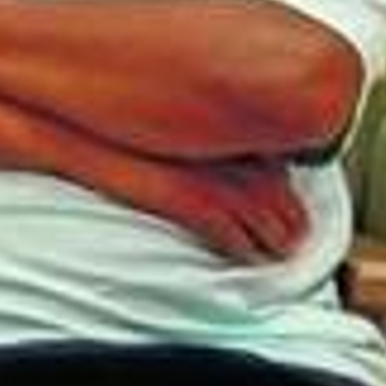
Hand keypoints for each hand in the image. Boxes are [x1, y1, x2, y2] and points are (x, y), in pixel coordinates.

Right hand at [80, 147, 309, 262]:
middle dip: (292, 220)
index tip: (294, 211)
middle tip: (298, 240)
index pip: (275, 167)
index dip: (288, 196)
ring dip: (275, 239)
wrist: (88, 132)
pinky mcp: (187, 198)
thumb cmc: (124, 132)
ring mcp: (208, 175)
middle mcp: (225, 150)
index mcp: (224, 130)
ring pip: (260, 216)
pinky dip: (242, 247)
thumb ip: (201, 141)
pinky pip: (227, 230)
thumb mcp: (172, 129)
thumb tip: (213, 161)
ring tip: (280, 254)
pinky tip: (247, 256)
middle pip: (277, 194)